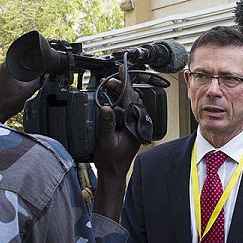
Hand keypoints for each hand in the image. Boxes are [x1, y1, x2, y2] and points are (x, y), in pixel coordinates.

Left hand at [0, 62, 40, 122]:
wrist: (0, 111)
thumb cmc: (9, 102)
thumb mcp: (29, 89)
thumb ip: (40, 80)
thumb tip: (47, 73)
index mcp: (8, 65)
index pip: (25, 56)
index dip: (35, 60)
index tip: (41, 66)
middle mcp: (4, 65)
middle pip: (24, 60)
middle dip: (32, 67)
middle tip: (37, 75)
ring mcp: (4, 70)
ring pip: (21, 66)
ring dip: (28, 71)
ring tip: (30, 81)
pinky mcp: (6, 76)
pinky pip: (18, 71)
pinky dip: (24, 75)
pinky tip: (27, 82)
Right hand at [92, 66, 142, 220]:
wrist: (113, 173)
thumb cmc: (111, 160)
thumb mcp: (106, 140)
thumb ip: (107, 123)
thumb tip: (106, 107)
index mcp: (134, 123)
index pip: (130, 98)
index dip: (125, 82)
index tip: (122, 70)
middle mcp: (136, 122)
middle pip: (131, 97)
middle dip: (121, 86)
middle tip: (109, 81)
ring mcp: (133, 125)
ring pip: (130, 103)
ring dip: (120, 93)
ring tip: (109, 87)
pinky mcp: (129, 128)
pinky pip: (126, 109)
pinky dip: (120, 101)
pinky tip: (113, 99)